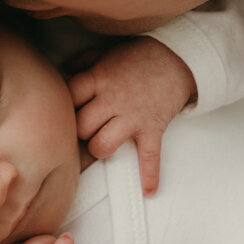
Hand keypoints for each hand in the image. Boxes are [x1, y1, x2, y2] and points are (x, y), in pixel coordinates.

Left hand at [67, 37, 194, 195]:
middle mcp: (113, 99)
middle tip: (87, 127)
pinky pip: (150, 156)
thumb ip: (84, 61)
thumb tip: (65, 70)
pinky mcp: (153, 129)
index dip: (67, 104)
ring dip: (99, 149)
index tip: (72, 107)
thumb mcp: (108, 53)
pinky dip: (151, 175)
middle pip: (81, 126)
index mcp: (99, 79)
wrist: (179, 58)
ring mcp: (133, 117)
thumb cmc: (139, 56)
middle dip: (80, 130)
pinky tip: (149, 191)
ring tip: (102, 144)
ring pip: (103, 145)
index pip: (70, 96)